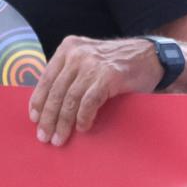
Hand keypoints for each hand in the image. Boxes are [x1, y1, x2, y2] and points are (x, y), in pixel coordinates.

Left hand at [29, 35, 164, 145]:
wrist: (151, 57)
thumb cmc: (118, 63)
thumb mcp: (89, 59)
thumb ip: (70, 73)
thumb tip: (49, 103)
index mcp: (69, 47)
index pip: (46, 77)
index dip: (39, 101)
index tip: (35, 119)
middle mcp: (78, 53)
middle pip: (56, 91)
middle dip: (49, 117)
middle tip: (45, 136)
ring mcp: (93, 64)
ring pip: (69, 99)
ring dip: (63, 123)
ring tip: (60, 138)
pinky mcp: (108, 76)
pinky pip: (88, 102)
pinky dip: (83, 118)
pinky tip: (83, 128)